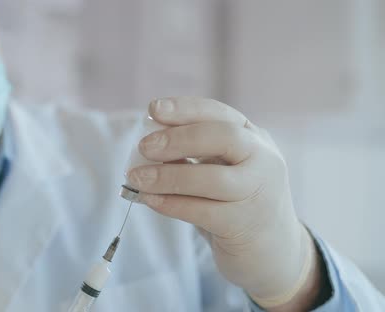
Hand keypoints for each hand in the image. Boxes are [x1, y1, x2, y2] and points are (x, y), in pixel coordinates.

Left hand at [127, 97, 321, 308]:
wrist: (274, 253)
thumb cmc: (237, 204)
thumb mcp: (222, 170)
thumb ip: (195, 155)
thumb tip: (149, 144)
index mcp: (255, 139)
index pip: (220, 114)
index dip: (185, 109)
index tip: (153, 109)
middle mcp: (264, 161)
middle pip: (224, 137)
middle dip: (179, 138)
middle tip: (144, 147)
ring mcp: (259, 193)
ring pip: (212, 178)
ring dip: (167, 176)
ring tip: (136, 177)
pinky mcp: (244, 225)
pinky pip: (202, 211)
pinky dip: (171, 203)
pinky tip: (149, 200)